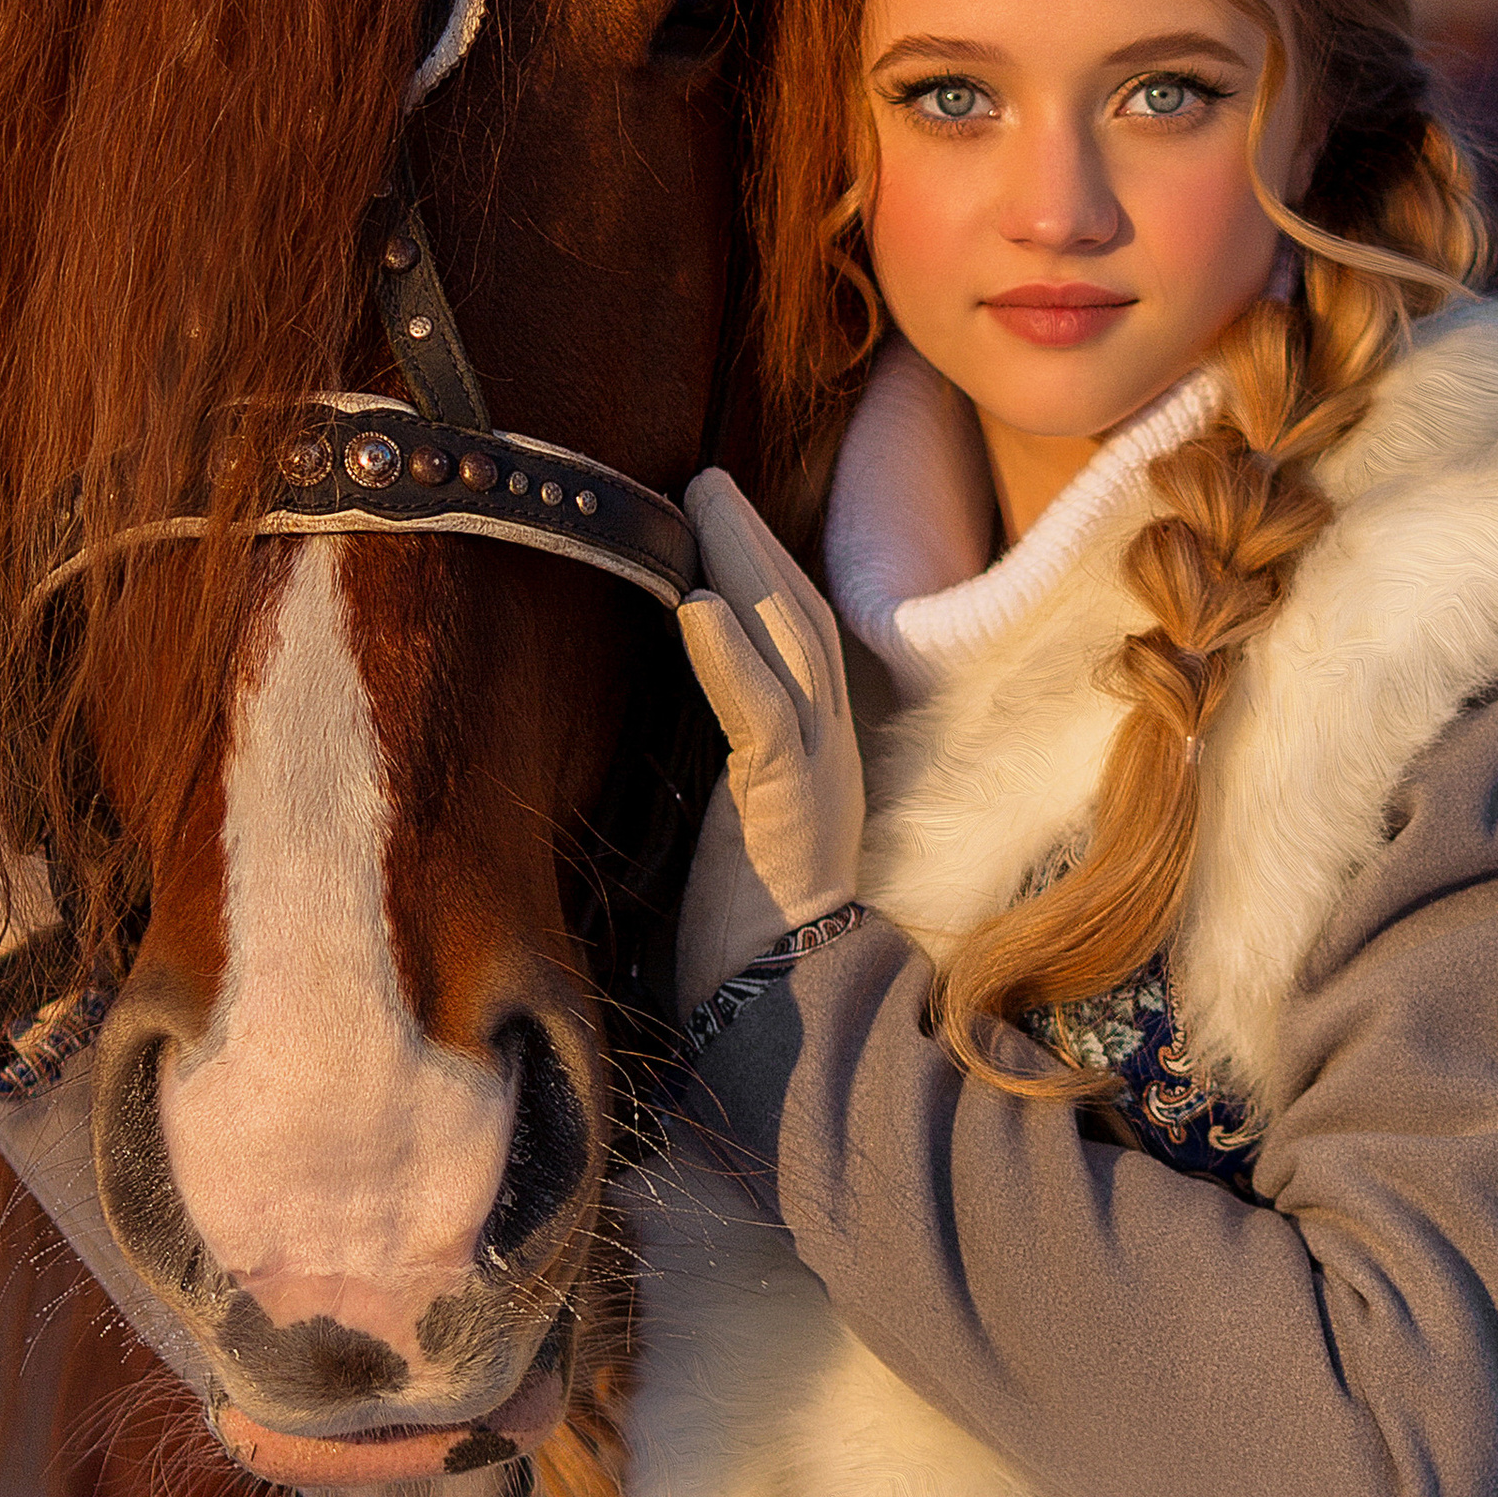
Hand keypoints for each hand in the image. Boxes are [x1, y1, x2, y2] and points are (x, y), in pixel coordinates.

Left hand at [673, 470, 864, 1009]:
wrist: (782, 1017)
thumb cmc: (745, 941)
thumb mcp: (729, 835)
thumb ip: (721, 775)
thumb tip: (666, 731)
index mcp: (818, 761)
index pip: (803, 645)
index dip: (771, 575)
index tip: (724, 520)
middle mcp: (831, 757)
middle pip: (803, 622)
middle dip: (756, 543)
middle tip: (705, 479)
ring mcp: (819, 779)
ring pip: (793, 649)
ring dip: (746, 567)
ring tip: (702, 504)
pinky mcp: (788, 810)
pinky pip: (764, 720)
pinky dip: (731, 659)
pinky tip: (700, 609)